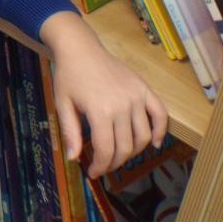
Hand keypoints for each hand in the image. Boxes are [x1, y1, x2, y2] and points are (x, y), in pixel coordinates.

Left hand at [40, 11, 167, 177]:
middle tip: (105, 165)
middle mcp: (122, 106)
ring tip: (121, 155)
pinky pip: (160, 114)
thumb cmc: (68, 76)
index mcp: (100, 111)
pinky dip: (160, 131)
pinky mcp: (145, 89)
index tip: (94, 173)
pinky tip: (153, 144)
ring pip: (143, 136)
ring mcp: (136, 97)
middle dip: (115, 162)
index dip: (101, 166)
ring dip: (134, 151)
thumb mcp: (62, 104)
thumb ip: (70, 132)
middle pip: (125, 147)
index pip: (107, 149)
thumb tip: (74, 159)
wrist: (80, 49)